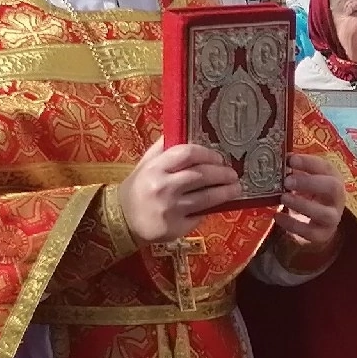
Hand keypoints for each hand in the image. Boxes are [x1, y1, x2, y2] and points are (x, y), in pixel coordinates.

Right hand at [119, 140, 240, 243]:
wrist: (121, 220)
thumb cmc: (137, 188)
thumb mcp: (145, 164)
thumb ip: (163, 148)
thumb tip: (184, 130)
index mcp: (155, 168)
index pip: (187, 153)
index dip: (207, 154)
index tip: (218, 158)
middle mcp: (163, 187)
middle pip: (201, 176)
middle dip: (222, 174)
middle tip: (233, 174)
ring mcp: (171, 209)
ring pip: (206, 198)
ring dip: (225, 193)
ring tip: (236, 189)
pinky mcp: (176, 227)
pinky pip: (200, 216)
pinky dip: (210, 210)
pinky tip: (217, 205)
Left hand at [275, 151, 343, 256]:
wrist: (320, 223)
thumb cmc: (310, 194)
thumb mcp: (306, 179)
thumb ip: (295, 169)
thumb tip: (280, 157)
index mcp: (333, 178)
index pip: (325, 167)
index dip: (308, 163)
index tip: (290, 160)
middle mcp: (337, 197)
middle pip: (332, 188)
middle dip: (309, 183)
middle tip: (287, 181)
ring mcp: (332, 217)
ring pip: (324, 213)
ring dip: (302, 205)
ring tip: (283, 198)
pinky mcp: (323, 234)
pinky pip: (310, 232)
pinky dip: (292, 225)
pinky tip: (278, 216)